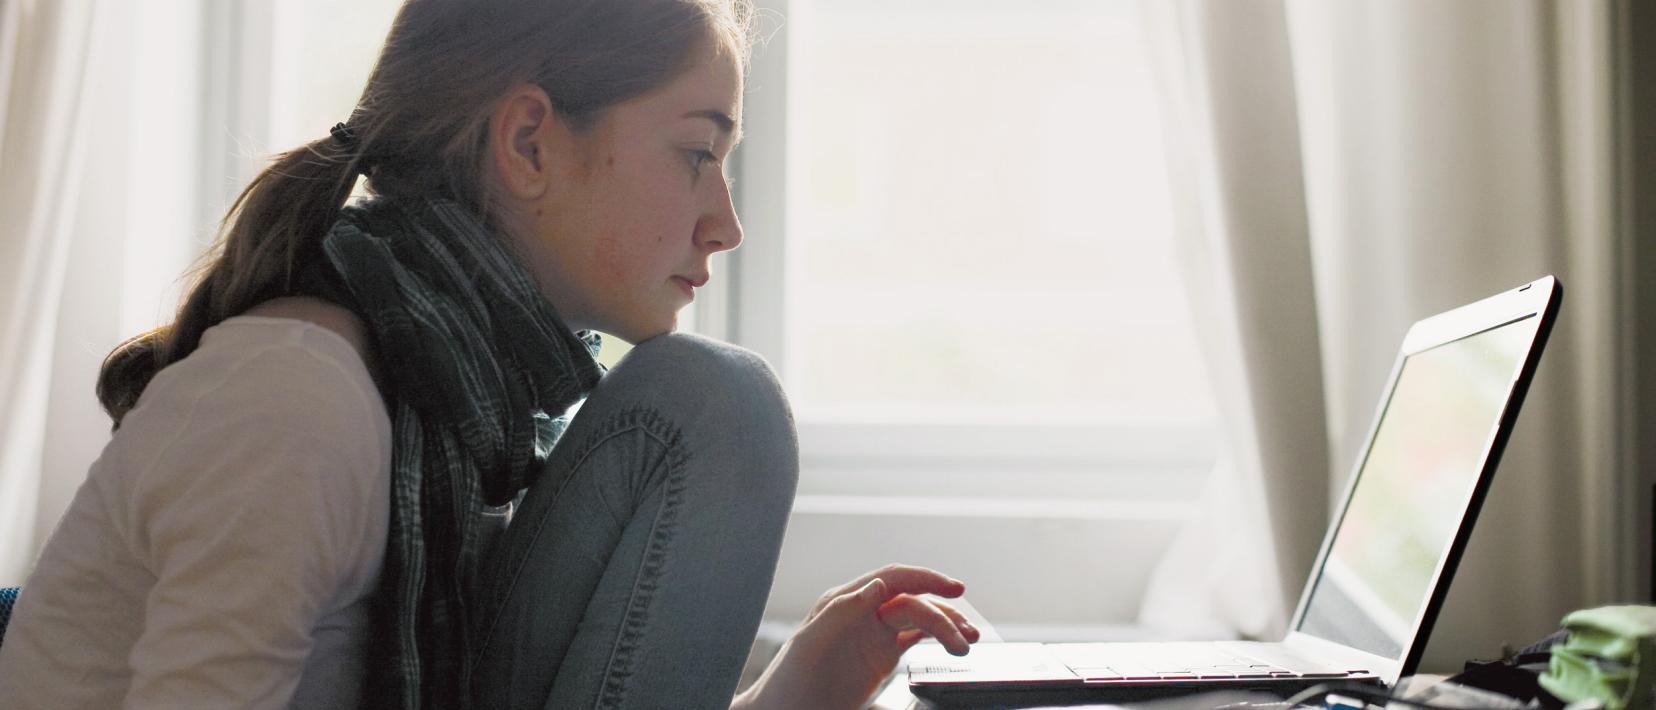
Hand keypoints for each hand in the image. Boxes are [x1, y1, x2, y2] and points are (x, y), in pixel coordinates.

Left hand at [733, 565, 980, 709]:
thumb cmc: (789, 682)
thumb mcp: (811, 644)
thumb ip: (843, 611)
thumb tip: (879, 586)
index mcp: (845, 602)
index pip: (893, 580)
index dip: (925, 578)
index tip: (954, 589)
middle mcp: (862, 613)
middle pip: (912, 602)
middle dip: (943, 616)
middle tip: (966, 639)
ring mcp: (872, 635)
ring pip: (918, 620)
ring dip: (945, 627)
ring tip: (967, 644)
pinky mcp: (880, 657)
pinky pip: (915, 638)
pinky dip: (937, 639)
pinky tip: (953, 644)